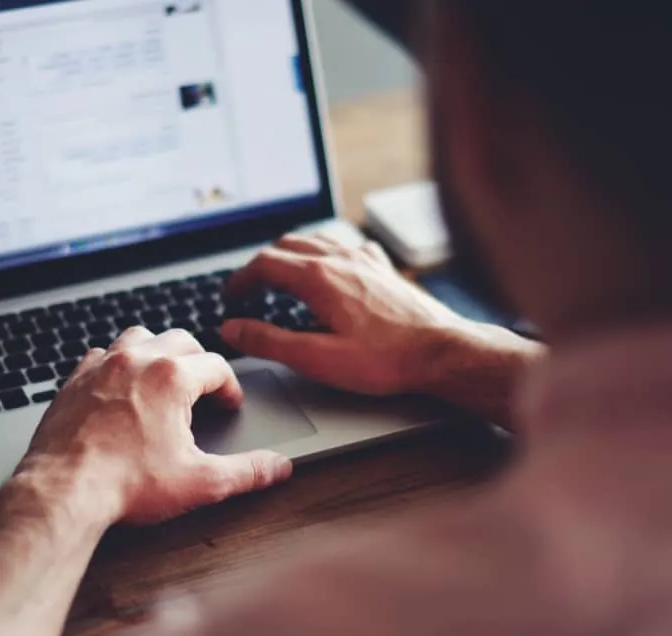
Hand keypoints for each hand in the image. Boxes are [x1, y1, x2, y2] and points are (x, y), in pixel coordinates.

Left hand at [13, 327, 292, 526]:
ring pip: (139, 337)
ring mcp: (101, 366)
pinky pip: (100, 354)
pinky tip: (119, 386)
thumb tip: (278, 467)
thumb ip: (246, 471)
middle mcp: (136, 360)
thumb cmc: (126, 484)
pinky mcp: (73, 381)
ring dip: (157, 351)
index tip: (229, 405)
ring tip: (164, 377)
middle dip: (198, 361)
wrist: (63, 492)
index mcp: (172, 377)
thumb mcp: (200, 481)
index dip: (230, 387)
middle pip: (181, 340)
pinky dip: (116, 363)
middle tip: (204, 388)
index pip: (216, 366)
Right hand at [223, 234, 540, 425]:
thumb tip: (233, 329)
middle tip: (249, 290)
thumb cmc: (385, 359)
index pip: (263, 264)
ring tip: (280, 276)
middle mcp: (340, 258)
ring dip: (290, 254)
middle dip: (261, 266)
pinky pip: (346, 245)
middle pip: (286, 246)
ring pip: (315, 240)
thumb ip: (269, 341)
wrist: (442, 352)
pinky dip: (326, 252)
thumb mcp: (317, 358)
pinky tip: (331, 267)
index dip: (240, 280)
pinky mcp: (384, 268)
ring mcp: (364, 259)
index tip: (230, 297)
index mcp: (318, 278)